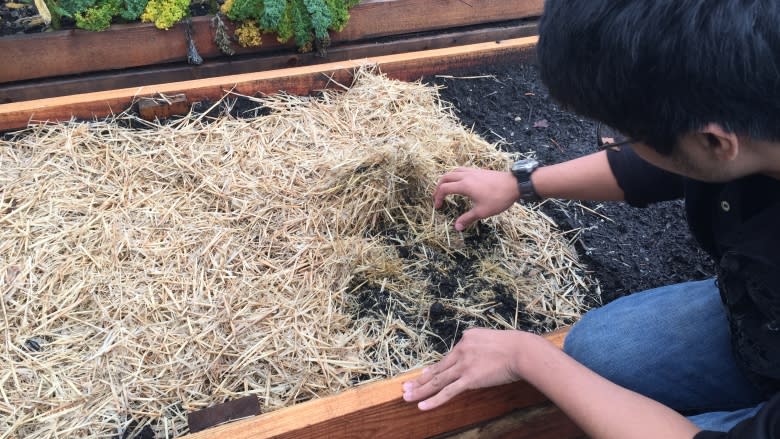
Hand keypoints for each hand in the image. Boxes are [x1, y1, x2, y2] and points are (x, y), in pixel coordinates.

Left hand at [402, 328, 528, 409]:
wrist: (522, 351)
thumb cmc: (516, 347)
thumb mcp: (494, 339)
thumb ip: (483, 346)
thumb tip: (481, 356)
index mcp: (467, 338)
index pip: (448, 357)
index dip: (435, 368)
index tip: (425, 374)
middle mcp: (461, 349)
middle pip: (437, 368)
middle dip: (420, 379)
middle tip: (405, 386)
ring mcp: (464, 364)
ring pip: (438, 380)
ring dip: (420, 389)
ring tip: (406, 396)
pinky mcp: (469, 378)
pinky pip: (448, 392)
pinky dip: (434, 400)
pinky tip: (422, 405)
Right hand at [433, 168, 519, 230]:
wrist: (514, 185)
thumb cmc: (498, 198)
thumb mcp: (482, 212)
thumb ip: (468, 218)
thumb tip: (457, 227)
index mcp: (464, 185)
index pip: (444, 189)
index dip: (438, 198)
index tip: (438, 207)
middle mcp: (466, 176)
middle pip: (445, 177)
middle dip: (438, 187)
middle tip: (437, 197)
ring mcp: (473, 171)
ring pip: (453, 171)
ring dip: (446, 179)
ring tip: (446, 188)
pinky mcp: (479, 171)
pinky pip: (462, 170)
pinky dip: (456, 175)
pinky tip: (460, 183)